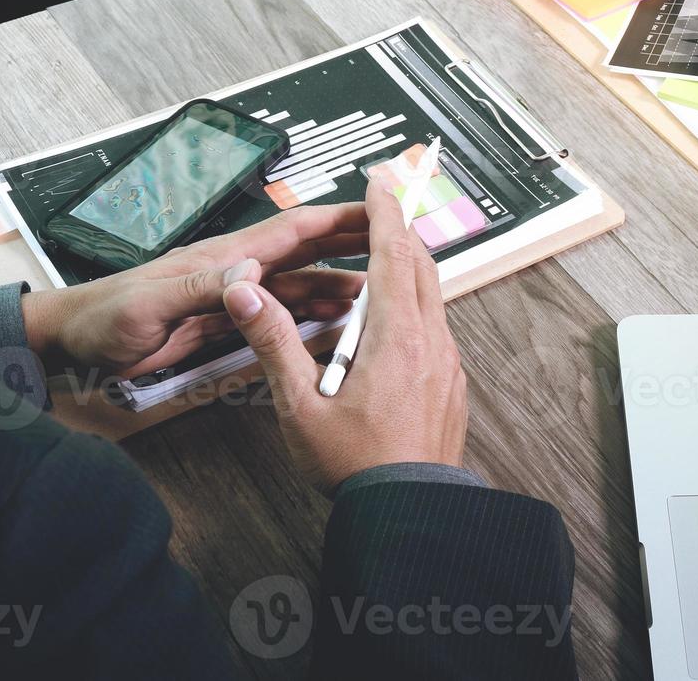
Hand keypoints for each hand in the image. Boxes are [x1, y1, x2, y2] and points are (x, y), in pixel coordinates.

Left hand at [21, 205, 369, 377]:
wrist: (75, 344)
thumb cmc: (104, 317)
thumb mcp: (152, 304)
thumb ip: (203, 288)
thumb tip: (252, 274)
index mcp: (225, 258)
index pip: (293, 231)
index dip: (338, 220)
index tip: (377, 212)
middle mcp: (237, 272)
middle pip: (307, 251)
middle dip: (352, 244)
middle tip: (395, 246)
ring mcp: (234, 297)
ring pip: (299, 287)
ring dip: (337, 288)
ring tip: (376, 297)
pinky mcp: (226, 323)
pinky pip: (279, 316)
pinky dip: (310, 317)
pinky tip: (332, 324)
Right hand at [221, 173, 467, 495]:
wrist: (410, 516)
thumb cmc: (355, 467)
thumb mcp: (300, 406)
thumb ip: (273, 342)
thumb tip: (247, 292)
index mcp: (398, 339)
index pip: (395, 254)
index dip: (385, 212)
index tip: (380, 181)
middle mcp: (432, 344)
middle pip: (422, 268)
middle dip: (400, 233)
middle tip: (379, 209)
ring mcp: (447, 366)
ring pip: (433, 298)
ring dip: (407, 272)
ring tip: (379, 262)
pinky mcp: (451, 386)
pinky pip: (436, 329)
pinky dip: (415, 308)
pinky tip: (389, 326)